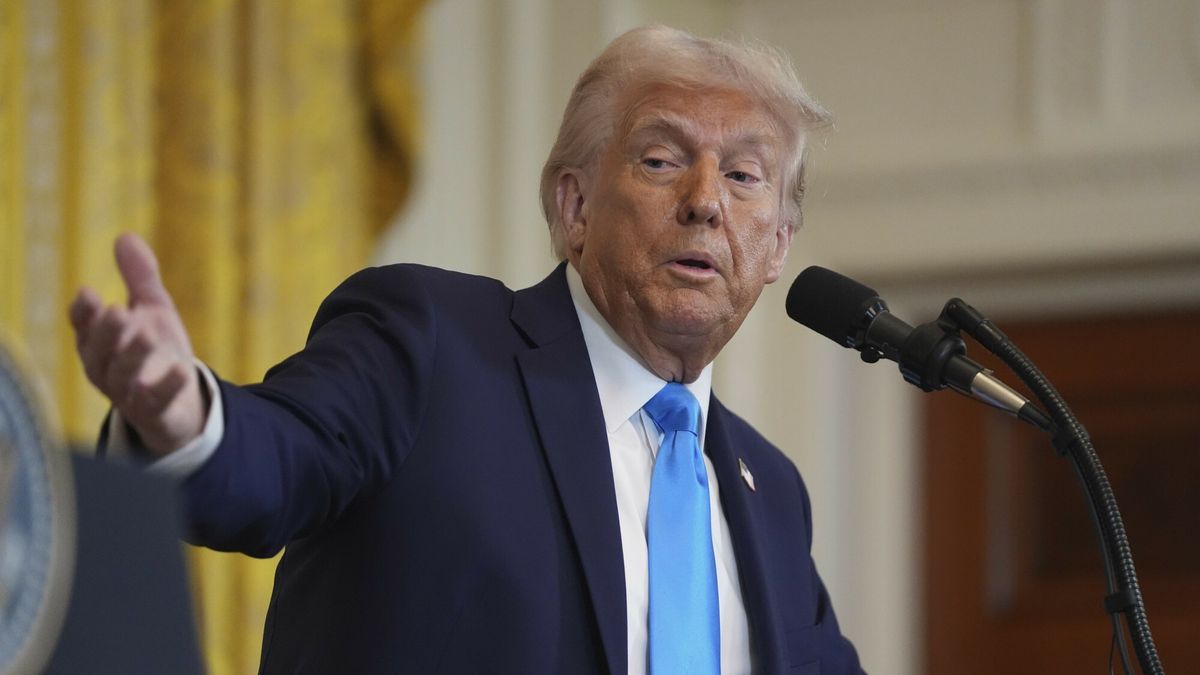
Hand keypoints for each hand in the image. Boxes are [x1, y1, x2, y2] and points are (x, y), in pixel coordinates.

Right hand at [69, 233, 206, 456]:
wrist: (179, 402)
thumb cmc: (157, 353)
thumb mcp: (153, 311)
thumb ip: (140, 278)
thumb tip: (125, 236)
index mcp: (100, 343)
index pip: (84, 327)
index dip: (84, 313)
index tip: (88, 293)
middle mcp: (106, 369)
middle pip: (99, 352)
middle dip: (106, 333)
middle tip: (117, 311)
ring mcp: (128, 395)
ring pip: (122, 378)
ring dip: (133, 357)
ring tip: (147, 335)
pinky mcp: (154, 413)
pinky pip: (156, 403)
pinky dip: (166, 388)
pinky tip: (181, 370)